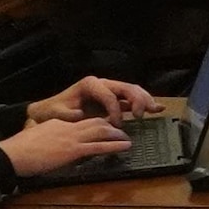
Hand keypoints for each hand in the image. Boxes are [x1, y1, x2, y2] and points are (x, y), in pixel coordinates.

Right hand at [0, 113, 130, 178]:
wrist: (12, 154)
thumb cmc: (20, 151)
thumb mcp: (38, 139)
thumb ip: (50, 140)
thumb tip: (57, 149)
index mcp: (59, 124)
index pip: (82, 120)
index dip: (96, 123)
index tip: (106, 126)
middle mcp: (68, 127)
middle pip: (95, 121)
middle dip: (111, 124)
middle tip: (122, 129)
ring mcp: (71, 138)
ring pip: (101, 130)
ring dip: (117, 134)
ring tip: (127, 138)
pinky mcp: (73, 150)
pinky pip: (99, 146)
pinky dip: (114, 145)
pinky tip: (125, 146)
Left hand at [31, 77, 156, 124]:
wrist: (50, 110)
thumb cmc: (55, 111)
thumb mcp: (59, 113)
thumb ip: (72, 114)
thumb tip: (83, 115)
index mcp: (90, 84)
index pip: (109, 95)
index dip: (115, 110)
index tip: (116, 124)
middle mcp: (101, 83)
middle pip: (125, 87)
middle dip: (136, 100)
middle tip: (139, 115)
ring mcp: (109, 89)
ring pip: (132, 90)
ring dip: (144, 99)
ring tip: (153, 110)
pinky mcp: (114, 97)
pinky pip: (132, 97)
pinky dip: (144, 101)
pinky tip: (158, 107)